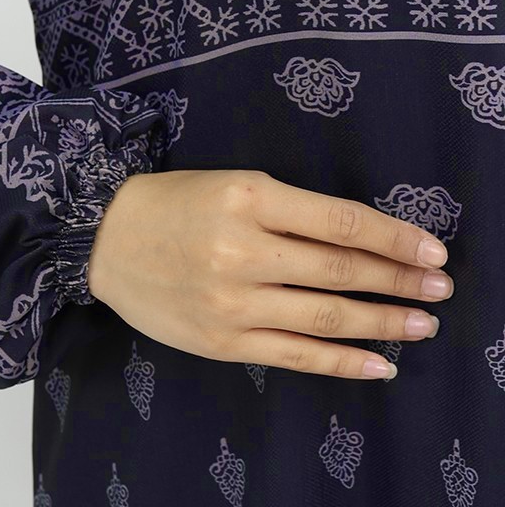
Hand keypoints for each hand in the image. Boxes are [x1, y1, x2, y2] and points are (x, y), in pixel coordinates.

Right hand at [86, 168, 452, 379]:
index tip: (432, 250)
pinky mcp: (223, 342)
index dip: (395, 238)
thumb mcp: (235, 185)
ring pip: (325, 317)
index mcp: (251, 197)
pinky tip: (380, 364)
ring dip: (383, 323)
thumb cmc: (178, 203)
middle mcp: (244, 250)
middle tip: (439, 288)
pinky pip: (296, 356)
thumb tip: (363, 242)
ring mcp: (233, 302)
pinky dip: (343, 362)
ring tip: (422, 324)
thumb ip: (293, 212)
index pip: (342, 222)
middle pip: (341, 270)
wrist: (108, 239)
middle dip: (399, 281)